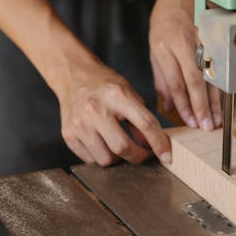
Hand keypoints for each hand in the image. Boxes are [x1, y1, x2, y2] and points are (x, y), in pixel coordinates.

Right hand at [56, 58, 170, 166]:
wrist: (73, 75)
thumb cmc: (104, 84)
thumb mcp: (128, 92)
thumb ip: (141, 117)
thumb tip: (150, 144)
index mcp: (117, 95)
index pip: (145, 124)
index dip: (159, 143)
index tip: (166, 156)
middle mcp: (96, 110)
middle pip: (123, 147)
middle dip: (138, 156)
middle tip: (142, 153)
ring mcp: (80, 124)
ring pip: (105, 159)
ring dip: (117, 158)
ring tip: (118, 144)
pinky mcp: (68, 134)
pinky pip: (89, 159)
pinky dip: (100, 156)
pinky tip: (102, 143)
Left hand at [150, 0, 221, 130]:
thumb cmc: (168, 14)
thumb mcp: (155, 44)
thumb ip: (162, 75)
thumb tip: (168, 102)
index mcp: (164, 46)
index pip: (175, 82)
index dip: (184, 104)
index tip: (190, 120)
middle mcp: (182, 42)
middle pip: (193, 81)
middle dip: (201, 106)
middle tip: (206, 125)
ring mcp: (201, 37)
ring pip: (210, 73)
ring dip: (215, 98)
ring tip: (217, 116)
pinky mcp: (215, 33)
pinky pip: (220, 62)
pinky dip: (223, 81)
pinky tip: (227, 95)